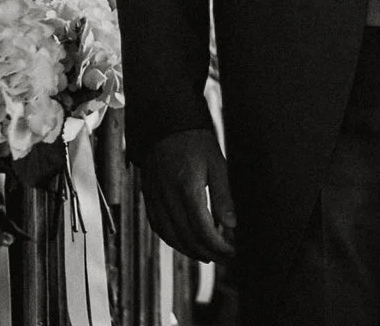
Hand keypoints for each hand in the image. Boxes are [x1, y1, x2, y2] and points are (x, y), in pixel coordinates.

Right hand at [141, 127, 236, 264]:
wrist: (166, 122)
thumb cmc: (195, 140)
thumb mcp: (217, 163)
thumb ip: (223, 196)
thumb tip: (231, 225)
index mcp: (187, 189)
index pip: (203, 230)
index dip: (218, 246)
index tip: (231, 251)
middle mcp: (168, 197)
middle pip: (186, 238)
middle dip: (206, 252)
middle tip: (223, 257)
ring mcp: (155, 198)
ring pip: (170, 236)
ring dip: (188, 250)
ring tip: (206, 254)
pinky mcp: (148, 196)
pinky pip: (157, 226)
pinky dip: (171, 239)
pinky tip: (183, 241)